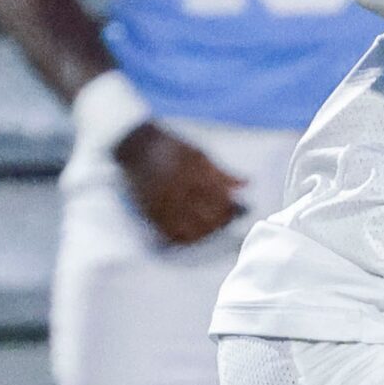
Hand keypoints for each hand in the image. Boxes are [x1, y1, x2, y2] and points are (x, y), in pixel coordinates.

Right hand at [114, 121, 244, 245]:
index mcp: (192, 175)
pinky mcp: (151, 213)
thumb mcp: (199, 154)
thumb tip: (246, 184)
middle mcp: (178, 191)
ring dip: (205, 232)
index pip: (219, 201)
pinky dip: (185, 237)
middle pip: (207, 218)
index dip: (230, 208)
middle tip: (225, 219)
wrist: (137, 147)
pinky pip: (171, 234)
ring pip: (191, 231)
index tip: (236, 209)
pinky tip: (192, 232)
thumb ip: (222, 172)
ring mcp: (164, 204)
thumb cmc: (172, 148)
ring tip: (210, 226)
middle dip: (220, 221)